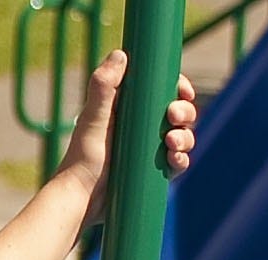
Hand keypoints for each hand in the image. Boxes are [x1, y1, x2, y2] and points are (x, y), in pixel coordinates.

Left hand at [59, 51, 199, 205]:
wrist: (81, 198)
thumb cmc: (82, 157)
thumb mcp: (93, 118)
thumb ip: (104, 86)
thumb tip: (121, 53)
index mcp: (129, 109)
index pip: (163, 91)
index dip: (178, 87)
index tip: (182, 90)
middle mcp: (142, 127)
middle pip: (179, 112)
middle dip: (185, 112)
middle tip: (173, 117)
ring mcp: (150, 150)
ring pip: (183, 137)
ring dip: (186, 137)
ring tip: (171, 142)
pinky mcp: (154, 172)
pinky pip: (179, 163)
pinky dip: (182, 160)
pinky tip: (175, 160)